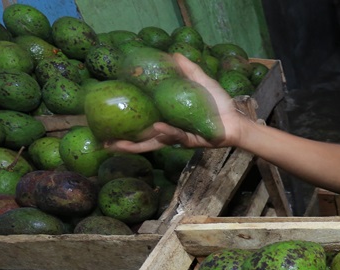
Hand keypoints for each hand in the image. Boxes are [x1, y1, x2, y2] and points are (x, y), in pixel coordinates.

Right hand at [106, 54, 246, 152]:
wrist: (235, 120)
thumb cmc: (218, 103)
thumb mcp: (201, 82)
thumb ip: (188, 70)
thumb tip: (173, 54)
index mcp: (167, 117)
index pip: (143, 120)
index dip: (127, 122)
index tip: (108, 120)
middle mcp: (170, 130)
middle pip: (143, 139)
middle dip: (124, 143)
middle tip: (105, 142)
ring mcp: (178, 137)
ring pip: (154, 143)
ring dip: (136, 144)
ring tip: (118, 143)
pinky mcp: (189, 141)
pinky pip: (176, 136)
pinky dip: (167, 132)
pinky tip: (157, 128)